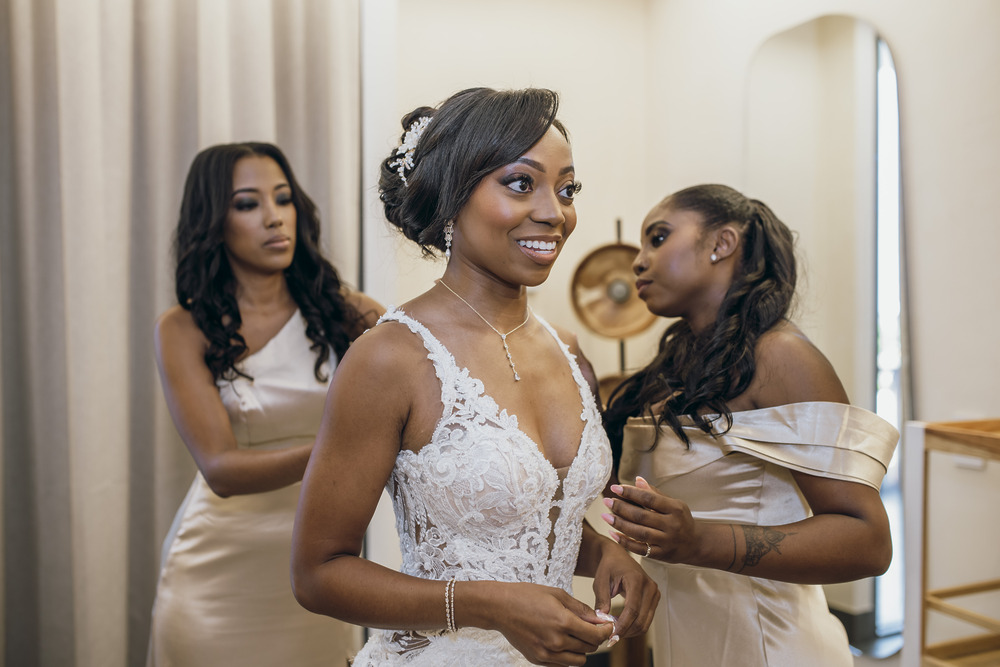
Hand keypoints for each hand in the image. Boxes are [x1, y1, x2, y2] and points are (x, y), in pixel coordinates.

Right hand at [487, 582, 614, 665]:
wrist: (500, 607)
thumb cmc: (527, 596)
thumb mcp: (557, 595)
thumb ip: (581, 609)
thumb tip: (599, 619)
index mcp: (563, 622)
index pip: (595, 635)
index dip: (605, 631)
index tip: (607, 626)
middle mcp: (556, 641)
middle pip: (589, 648)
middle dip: (594, 638)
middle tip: (590, 627)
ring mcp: (547, 654)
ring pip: (578, 661)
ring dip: (582, 649)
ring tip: (575, 635)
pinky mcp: (538, 660)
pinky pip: (563, 664)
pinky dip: (567, 656)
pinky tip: (561, 641)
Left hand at [590, 537, 658, 638]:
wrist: (617, 557)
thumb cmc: (608, 567)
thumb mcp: (600, 581)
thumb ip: (602, 599)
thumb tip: (602, 619)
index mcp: (637, 579)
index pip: (632, 609)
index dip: (622, 626)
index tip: (610, 636)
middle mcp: (650, 587)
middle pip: (641, 619)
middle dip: (625, 631)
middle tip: (610, 638)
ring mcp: (655, 593)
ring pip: (645, 623)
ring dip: (630, 631)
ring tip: (614, 633)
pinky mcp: (654, 599)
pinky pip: (646, 619)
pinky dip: (634, 626)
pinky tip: (621, 626)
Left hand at [602, 476, 702, 564]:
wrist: (695, 544)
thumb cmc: (681, 519)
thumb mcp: (674, 504)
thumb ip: (655, 493)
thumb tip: (637, 480)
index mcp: (675, 509)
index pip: (649, 498)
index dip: (631, 492)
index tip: (615, 488)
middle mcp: (671, 525)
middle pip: (642, 516)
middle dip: (621, 508)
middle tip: (607, 501)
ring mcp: (666, 541)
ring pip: (639, 533)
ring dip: (620, 524)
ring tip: (605, 516)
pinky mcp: (661, 554)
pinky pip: (640, 549)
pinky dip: (625, 542)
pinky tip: (613, 533)